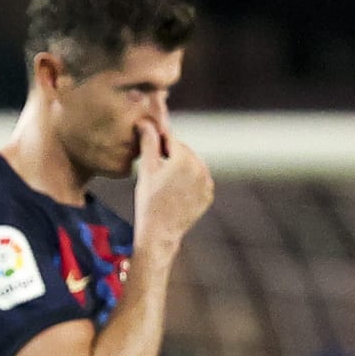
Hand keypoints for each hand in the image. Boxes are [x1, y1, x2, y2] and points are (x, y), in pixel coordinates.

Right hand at [132, 122, 212, 250]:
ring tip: (165, 181)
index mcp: (184, 158)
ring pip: (192, 165)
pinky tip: (175, 191)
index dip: (158, 144)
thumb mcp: (146, 169)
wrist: (159, 234)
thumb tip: (146, 122)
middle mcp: (200, 168)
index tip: (150, 151)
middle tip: (156, 169)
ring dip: (180, 167)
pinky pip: (198, 180)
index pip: (171, 140)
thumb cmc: (149, 201)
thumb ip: (148, 142)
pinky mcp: (208, 195)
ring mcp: (207, 183)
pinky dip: (189, 181)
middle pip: (183, 152)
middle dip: (171, 156)